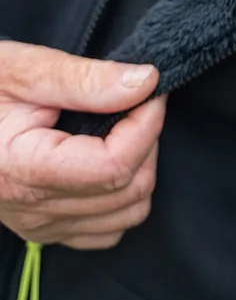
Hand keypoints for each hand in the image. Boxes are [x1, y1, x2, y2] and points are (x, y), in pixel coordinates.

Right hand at [0, 41, 165, 249]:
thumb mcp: (22, 69)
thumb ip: (85, 79)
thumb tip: (146, 82)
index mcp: (20, 169)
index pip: (113, 166)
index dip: (146, 123)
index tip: (150, 89)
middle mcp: (31, 211)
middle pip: (128, 190)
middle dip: (147, 140)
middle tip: (135, 100)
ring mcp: (39, 227)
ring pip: (127, 213)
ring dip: (140, 166)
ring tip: (121, 125)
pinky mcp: (45, 230)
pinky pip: (108, 229)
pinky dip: (123, 194)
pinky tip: (107, 156)